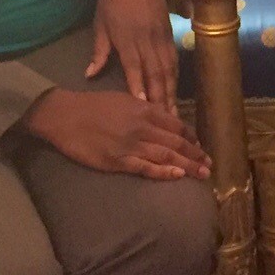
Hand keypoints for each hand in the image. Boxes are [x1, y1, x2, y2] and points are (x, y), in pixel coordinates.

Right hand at [23, 87, 210, 179]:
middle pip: (176, 142)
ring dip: (188, 165)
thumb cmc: (92, 105)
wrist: (64, 115)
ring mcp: (131, 144)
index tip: (200, 146)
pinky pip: (146, 168)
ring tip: (203, 174)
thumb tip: (162, 118)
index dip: (191, 138)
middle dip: (196, 154)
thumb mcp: (123, 99)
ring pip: (166, 156)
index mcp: (144, 109)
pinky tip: (178, 175)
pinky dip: (164, 172)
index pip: (176, 125)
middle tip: (210, 164)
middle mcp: (142, 126)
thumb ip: (144, 109)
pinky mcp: (118, 161)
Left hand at [90, 0, 176, 105]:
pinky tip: (175, 92)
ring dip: (171, 92)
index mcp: (127, 38)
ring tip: (173, 113)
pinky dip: (175, 78)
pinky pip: (174, 61)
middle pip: (155, 72)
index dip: (139, 86)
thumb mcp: (100, 23)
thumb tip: (89, 75)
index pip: (134, 67)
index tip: (142, 106)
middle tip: (163, 120)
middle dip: (160, 97)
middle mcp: (147, 40)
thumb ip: (99, 51)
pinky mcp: (170, 35)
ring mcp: (161, 38)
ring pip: (168, 69)